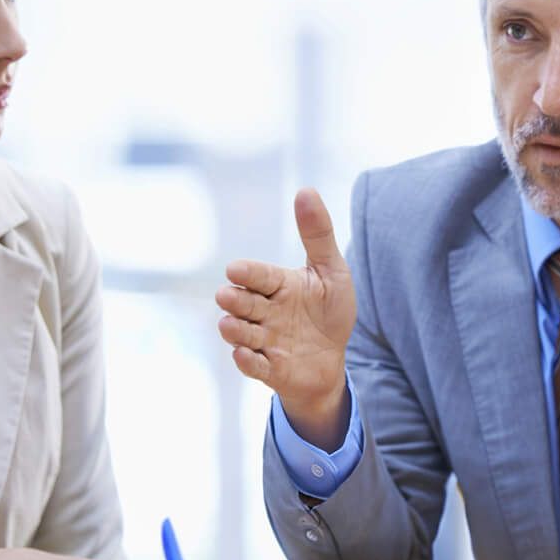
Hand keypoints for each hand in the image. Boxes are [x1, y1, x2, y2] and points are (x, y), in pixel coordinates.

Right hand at [217, 189, 354, 446]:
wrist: (332, 359)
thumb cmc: (328, 311)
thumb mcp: (330, 271)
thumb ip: (317, 234)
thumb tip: (305, 190)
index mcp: (278, 285)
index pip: (259, 276)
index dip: (247, 274)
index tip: (234, 270)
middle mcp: (265, 312)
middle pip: (244, 304)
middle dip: (235, 301)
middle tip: (227, 297)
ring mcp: (265, 341)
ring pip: (243, 334)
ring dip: (235, 331)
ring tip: (229, 325)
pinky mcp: (270, 369)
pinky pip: (254, 366)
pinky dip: (247, 361)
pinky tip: (243, 354)